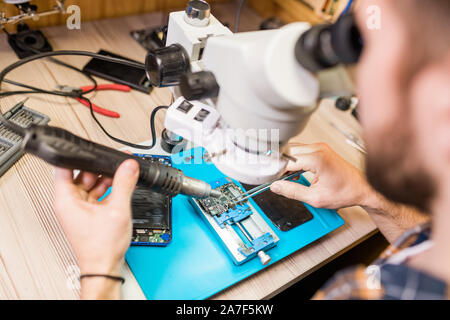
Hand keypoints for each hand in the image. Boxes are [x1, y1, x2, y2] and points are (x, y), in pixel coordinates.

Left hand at [53, 160, 138, 297]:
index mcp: (66, 200)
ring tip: (121, 176)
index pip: (64, 168)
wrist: (104, 267)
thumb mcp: (117, 210)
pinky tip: (120, 189)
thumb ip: (124, 184)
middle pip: (81, 175)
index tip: (90, 151)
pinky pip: (97, 195)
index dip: (77, 157)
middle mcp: (69, 203)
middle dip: (98, 169)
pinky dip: (108, 191)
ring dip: (105, 180)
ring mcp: (79, 209)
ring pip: (91, 185)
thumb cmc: (101, 247)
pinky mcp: (88, 214)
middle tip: (114, 164)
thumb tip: (129, 166)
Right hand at [271, 143, 371, 208]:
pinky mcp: (320, 149)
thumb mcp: (315, 198)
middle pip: (288, 152)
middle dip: (280, 165)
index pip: (287, 162)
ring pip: (293, 149)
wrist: (362, 188)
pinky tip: (294, 171)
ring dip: (287, 162)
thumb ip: (292, 191)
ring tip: (286, 176)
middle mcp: (318, 149)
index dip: (277, 171)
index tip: (271, 179)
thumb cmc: (345, 192)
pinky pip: (300, 150)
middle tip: (276, 179)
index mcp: (317, 159)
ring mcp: (320, 147)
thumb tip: (276, 187)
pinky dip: (294, 160)